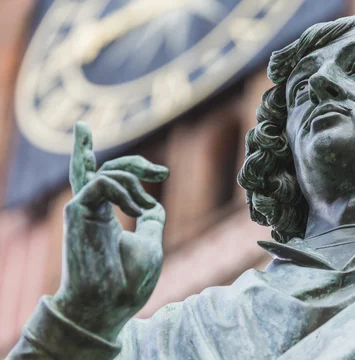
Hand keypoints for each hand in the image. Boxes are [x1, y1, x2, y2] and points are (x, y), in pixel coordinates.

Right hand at [51, 121, 168, 341]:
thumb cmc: (129, 282)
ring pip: (102, 172)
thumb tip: (154, 204)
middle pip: (106, 169)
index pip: (109, 179)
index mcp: (107, 217)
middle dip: (135, 163)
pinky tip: (135, 211)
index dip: (138, 168)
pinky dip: (122, 190)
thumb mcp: (149, 243)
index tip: (164, 173)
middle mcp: (93, 211)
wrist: (109, 304)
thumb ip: (150, 221)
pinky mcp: (77, 212)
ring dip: (132, 179)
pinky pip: (100, 183)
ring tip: (143, 208)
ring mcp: (84, 210)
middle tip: (162, 172)